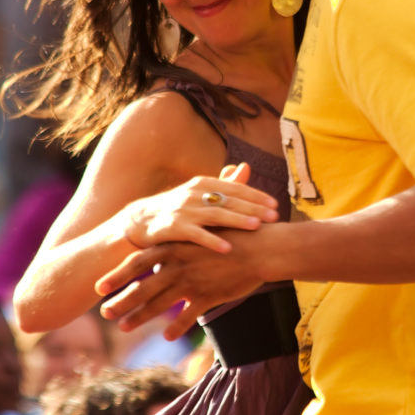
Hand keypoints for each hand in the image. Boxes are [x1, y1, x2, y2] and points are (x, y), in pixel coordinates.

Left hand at [96, 226, 273, 335]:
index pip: (137, 261)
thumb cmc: (235, 234)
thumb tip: (163, 253)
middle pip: (143, 285)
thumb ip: (181, 243)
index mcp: (175, 245)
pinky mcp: (209, 295)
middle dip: (121, 300)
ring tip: (123, 327)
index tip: (99, 286)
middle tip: (104, 313)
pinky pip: (188, 315)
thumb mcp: (204, 231)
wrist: (262, 246)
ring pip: (159, 303)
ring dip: (139, 317)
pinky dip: (177, 327)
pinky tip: (168, 337)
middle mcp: (179, 264)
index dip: (117, 275)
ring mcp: (193, 281)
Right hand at [118, 163, 278, 253]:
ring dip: (237, 220)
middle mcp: (195, 194)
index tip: (275, 205)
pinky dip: (211, 240)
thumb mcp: (199, 192)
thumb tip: (246, 166)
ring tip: (257, 227)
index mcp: (204, 184)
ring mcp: (183, 210)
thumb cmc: (176, 207)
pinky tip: (227, 248)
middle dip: (254, 208)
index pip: (235, 188)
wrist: (139, 221)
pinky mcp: (173, 227)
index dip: (256, 196)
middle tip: (274, 216)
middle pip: (229, 200)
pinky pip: (196, 234)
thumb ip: (224, 182)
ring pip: (215, 214)